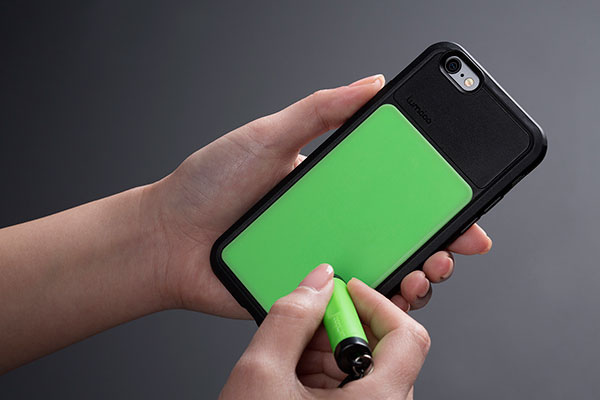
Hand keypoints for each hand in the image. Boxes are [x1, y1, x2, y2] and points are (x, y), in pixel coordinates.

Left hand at [145, 74, 492, 316]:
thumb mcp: (267, 136)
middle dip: (437, 242)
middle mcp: (329, 224)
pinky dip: (373, 306)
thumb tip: (370, 84)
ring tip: (426, 272)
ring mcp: (318, 260)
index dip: (431, 197)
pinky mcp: (303, 295)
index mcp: (328, 186)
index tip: (463, 203)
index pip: (392, 189)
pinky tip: (386, 298)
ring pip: (380, 273)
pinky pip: (345, 304)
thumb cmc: (207, 186)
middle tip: (455, 246)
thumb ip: (319, 111)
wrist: (165, 240)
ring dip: (415, 275)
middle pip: (395, 234)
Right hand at [220, 264, 428, 398]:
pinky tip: (295, 377)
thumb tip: (315, 283)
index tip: (344, 292)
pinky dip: (326, 373)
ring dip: (330, 351)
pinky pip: (356, 388)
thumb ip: (289, 318)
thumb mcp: (261, 374)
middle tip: (306, 326)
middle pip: (386, 350)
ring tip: (292, 359)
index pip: (407, 336)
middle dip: (342, 328)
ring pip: (368, 369)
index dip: (375, 303)